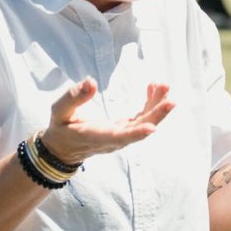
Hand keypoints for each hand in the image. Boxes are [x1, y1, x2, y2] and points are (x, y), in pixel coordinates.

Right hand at [39, 79, 173, 161]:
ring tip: (165, 86)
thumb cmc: (60, 127)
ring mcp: (121, 136)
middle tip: (170, 99)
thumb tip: (91, 82)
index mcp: (96, 136)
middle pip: (139, 129)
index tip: (153, 128)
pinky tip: (153, 87)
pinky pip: (141, 118)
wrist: (63, 148)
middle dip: (156, 115)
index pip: (119, 137)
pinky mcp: (124, 130)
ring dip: (156, 106)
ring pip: (143, 123)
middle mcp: (113, 139)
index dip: (136, 133)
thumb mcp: (59, 111)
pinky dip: (149, 104)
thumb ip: (74, 97)